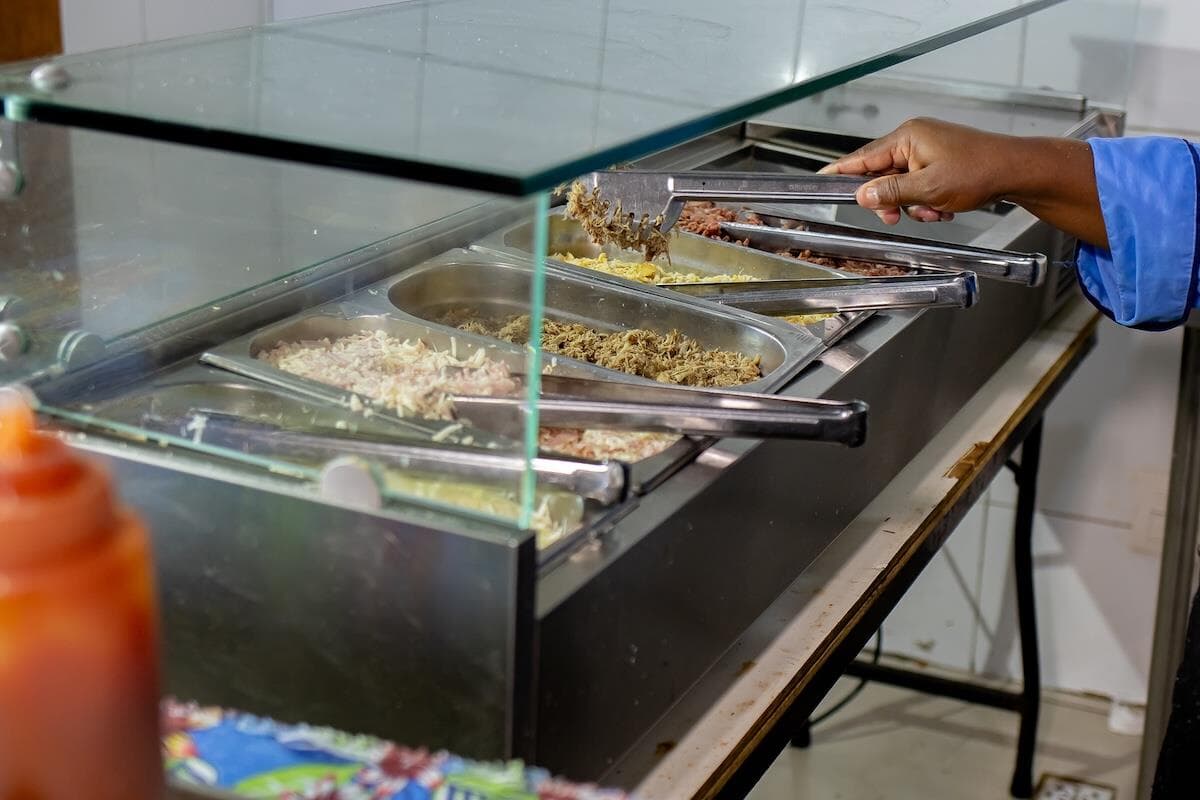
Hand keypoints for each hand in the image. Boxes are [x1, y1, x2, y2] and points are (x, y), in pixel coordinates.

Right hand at [819, 118, 1106, 248]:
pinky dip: (926, 201)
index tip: (819, 180)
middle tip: (897, 216)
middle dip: (890, 201)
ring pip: (901, 185)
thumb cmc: (979, 171)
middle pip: (881, 175)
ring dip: (912, 205)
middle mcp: (914, 139)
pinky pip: (918, 185)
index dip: (840, 172)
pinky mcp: (939, 161)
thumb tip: (862, 195)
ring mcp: (927, 150)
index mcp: (907, 137)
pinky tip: (942, 209)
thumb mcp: (928, 188)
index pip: (862, 158)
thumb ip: (890, 192)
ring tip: (933, 212)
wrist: (1016, 171)